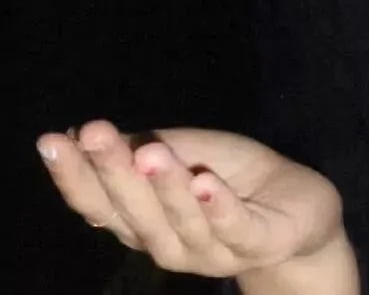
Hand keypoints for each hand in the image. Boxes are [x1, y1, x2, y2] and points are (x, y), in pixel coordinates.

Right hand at [37, 120, 344, 278]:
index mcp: (146, 224)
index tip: (52, 140)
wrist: (301, 208)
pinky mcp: (261, 242)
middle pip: (135, 213)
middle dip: (113, 172)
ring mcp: (215, 251)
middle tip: (94, 132)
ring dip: (165, 187)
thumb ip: (140, 149)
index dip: (75, 177)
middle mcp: (171, 244)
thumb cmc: (233, 177)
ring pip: (183, 222)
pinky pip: (236, 228)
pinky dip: (219, 206)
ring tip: (150, 151)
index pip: (101, 205)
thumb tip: (77, 133)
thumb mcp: (186, 153)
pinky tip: (204, 181)